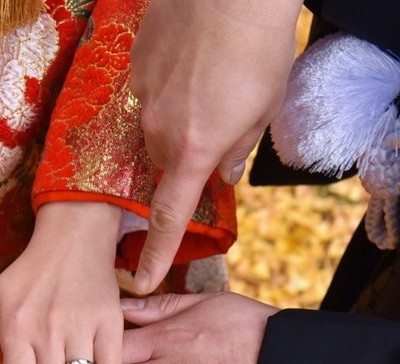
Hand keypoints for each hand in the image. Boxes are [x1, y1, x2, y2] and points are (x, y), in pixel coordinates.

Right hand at [130, 0, 299, 292]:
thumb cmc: (258, 48)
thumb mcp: (263, 110)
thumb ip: (238, 150)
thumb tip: (224, 174)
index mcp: (193, 152)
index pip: (168, 218)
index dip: (155, 254)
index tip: (141, 279)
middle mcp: (158, 132)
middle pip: (167, 164)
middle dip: (190, 156)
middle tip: (223, 121)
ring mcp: (142, 96)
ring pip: (157, 126)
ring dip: (181, 117)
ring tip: (214, 80)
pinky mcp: (135, 65)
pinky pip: (150, 90)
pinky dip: (171, 84)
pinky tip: (195, 58)